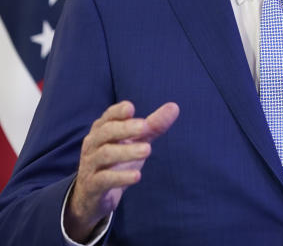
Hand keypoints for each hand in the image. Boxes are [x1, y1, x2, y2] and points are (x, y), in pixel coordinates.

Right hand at [64, 101, 178, 241]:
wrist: (93, 194)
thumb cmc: (117, 160)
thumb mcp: (136, 142)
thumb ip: (153, 126)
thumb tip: (174, 107)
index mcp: (102, 130)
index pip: (108, 117)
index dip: (118, 112)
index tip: (131, 108)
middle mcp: (93, 145)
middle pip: (106, 132)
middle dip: (125, 129)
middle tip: (144, 127)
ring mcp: (90, 165)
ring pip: (105, 154)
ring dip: (126, 151)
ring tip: (147, 150)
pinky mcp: (92, 186)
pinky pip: (104, 179)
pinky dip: (120, 177)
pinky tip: (137, 176)